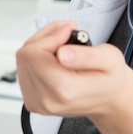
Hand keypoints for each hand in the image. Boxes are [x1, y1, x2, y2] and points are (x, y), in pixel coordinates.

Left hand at [16, 21, 132, 117]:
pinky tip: (53, 55)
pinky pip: (23, 70)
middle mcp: (46, 100)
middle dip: (45, 38)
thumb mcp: (110, 60)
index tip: (67, 32)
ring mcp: (36, 102)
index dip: (50, 37)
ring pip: (22, 60)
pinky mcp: (31, 100)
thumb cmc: (108, 79)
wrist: (105, 98)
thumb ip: (87, 56)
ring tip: (62, 42)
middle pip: (26, 56)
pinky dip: (36, 57)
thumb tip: (62, 54)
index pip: (35, 54)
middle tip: (66, 32)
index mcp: (64, 91)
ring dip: (40, 45)